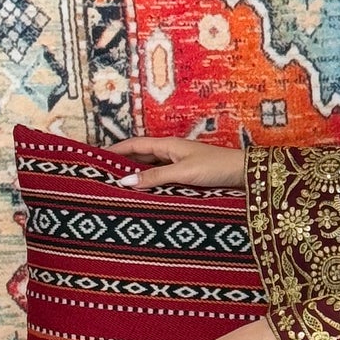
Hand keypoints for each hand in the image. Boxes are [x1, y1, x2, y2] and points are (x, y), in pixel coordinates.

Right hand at [115, 135, 247, 190]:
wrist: (244, 174)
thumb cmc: (216, 167)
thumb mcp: (182, 172)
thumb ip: (154, 177)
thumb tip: (125, 181)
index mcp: (168, 145)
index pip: (134, 145)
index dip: (115, 149)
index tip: (96, 156)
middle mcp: (171, 152)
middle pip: (141, 157)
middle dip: (122, 164)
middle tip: (103, 175)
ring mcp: (180, 164)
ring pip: (151, 169)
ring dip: (137, 176)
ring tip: (118, 187)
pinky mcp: (188, 176)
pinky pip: (163, 178)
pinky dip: (152, 184)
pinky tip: (145, 194)